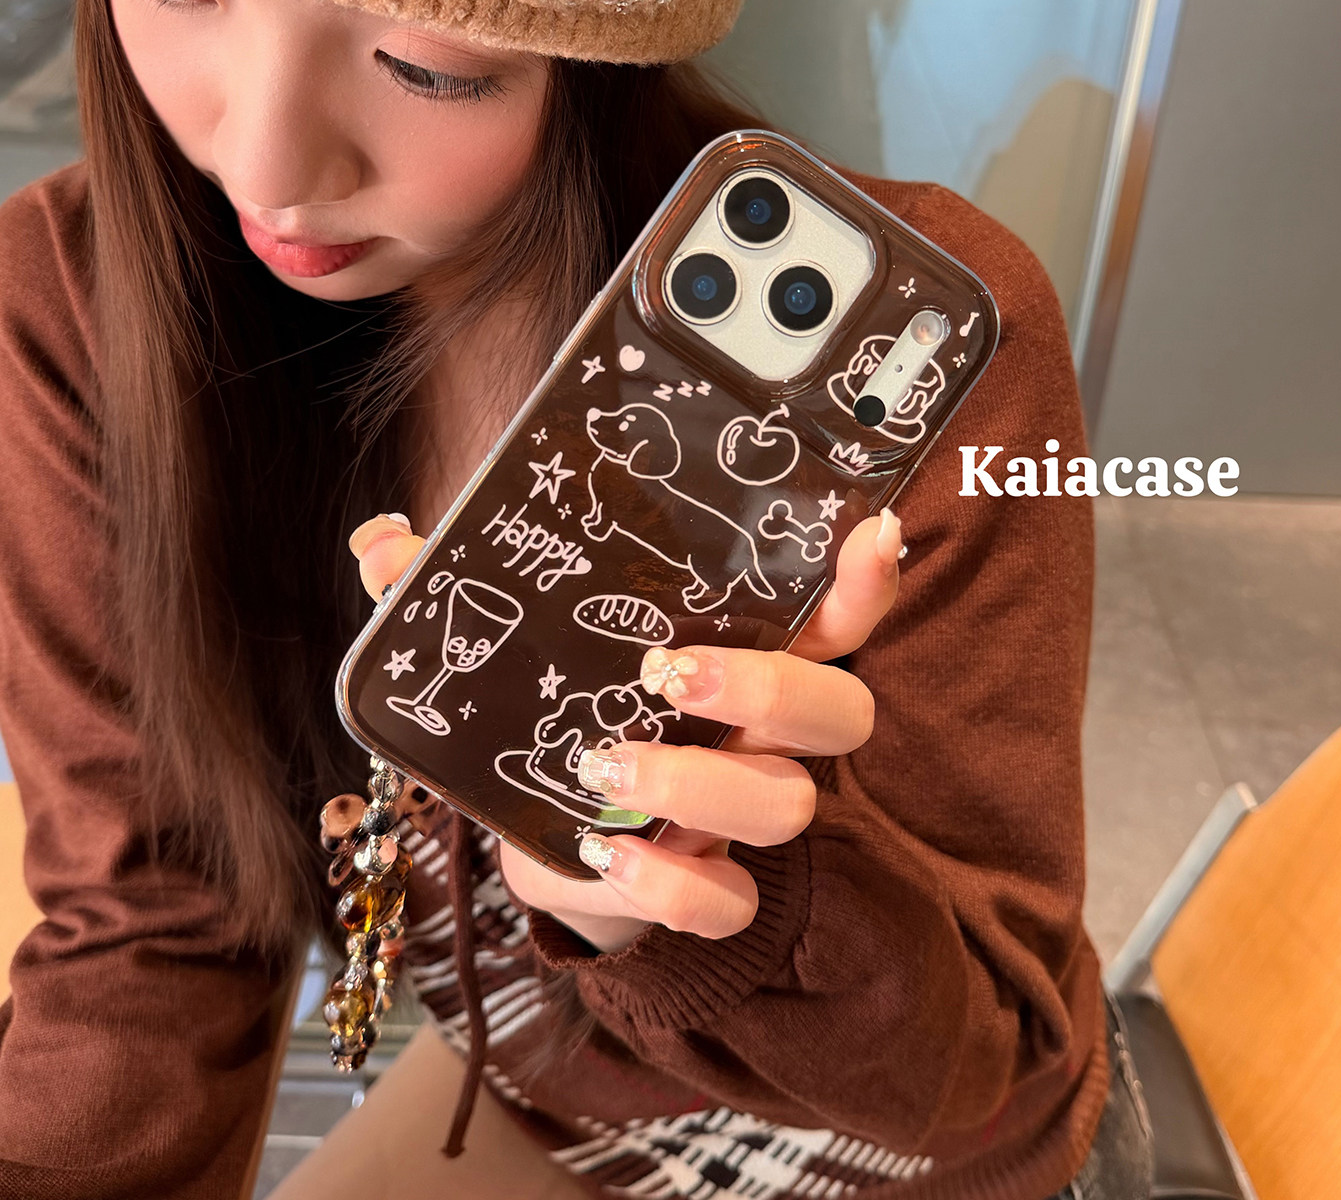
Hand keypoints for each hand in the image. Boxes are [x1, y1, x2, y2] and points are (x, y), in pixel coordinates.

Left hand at [348, 508, 903, 952]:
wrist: (552, 848)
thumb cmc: (556, 723)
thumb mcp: (516, 653)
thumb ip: (452, 592)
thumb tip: (378, 540)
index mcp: (738, 659)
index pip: (831, 618)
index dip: (861, 581)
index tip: (869, 531)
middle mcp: (762, 737)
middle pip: (838, 710)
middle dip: (767, 688)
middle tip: (667, 674)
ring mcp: (741, 820)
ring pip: (789, 803)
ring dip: (698, 786)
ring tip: (601, 770)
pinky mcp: (707, 891)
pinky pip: (728, 902)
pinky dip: (669, 886)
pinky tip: (601, 859)